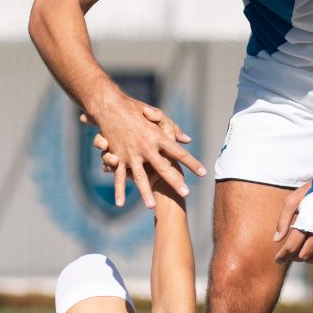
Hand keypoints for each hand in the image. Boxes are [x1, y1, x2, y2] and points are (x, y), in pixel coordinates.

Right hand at [79, 99, 205, 207]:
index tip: (203, 173)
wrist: (109, 106)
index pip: (179, 152)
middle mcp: (146, 147)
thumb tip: (187, 140)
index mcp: (157, 136)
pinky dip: (118, 190)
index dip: (191, 162)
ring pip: (139, 177)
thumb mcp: (155, 115)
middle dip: (175, 181)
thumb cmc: (134, 109)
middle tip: (185, 193)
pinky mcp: (117, 158)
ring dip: (145, 192)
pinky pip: (118, 176)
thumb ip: (172, 128)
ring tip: (151, 206)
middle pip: (163, 167)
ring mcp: (131, 154)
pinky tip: (120, 204)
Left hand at [273, 181, 312, 263]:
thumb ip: (282, 221)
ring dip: (307, 260)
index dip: (282, 256)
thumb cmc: (310, 192)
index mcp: (305, 222)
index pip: (291, 247)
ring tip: (300, 255)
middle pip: (303, 255)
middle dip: (293, 257)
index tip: (277, 260)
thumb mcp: (291, 201)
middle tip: (288, 255)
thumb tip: (276, 240)